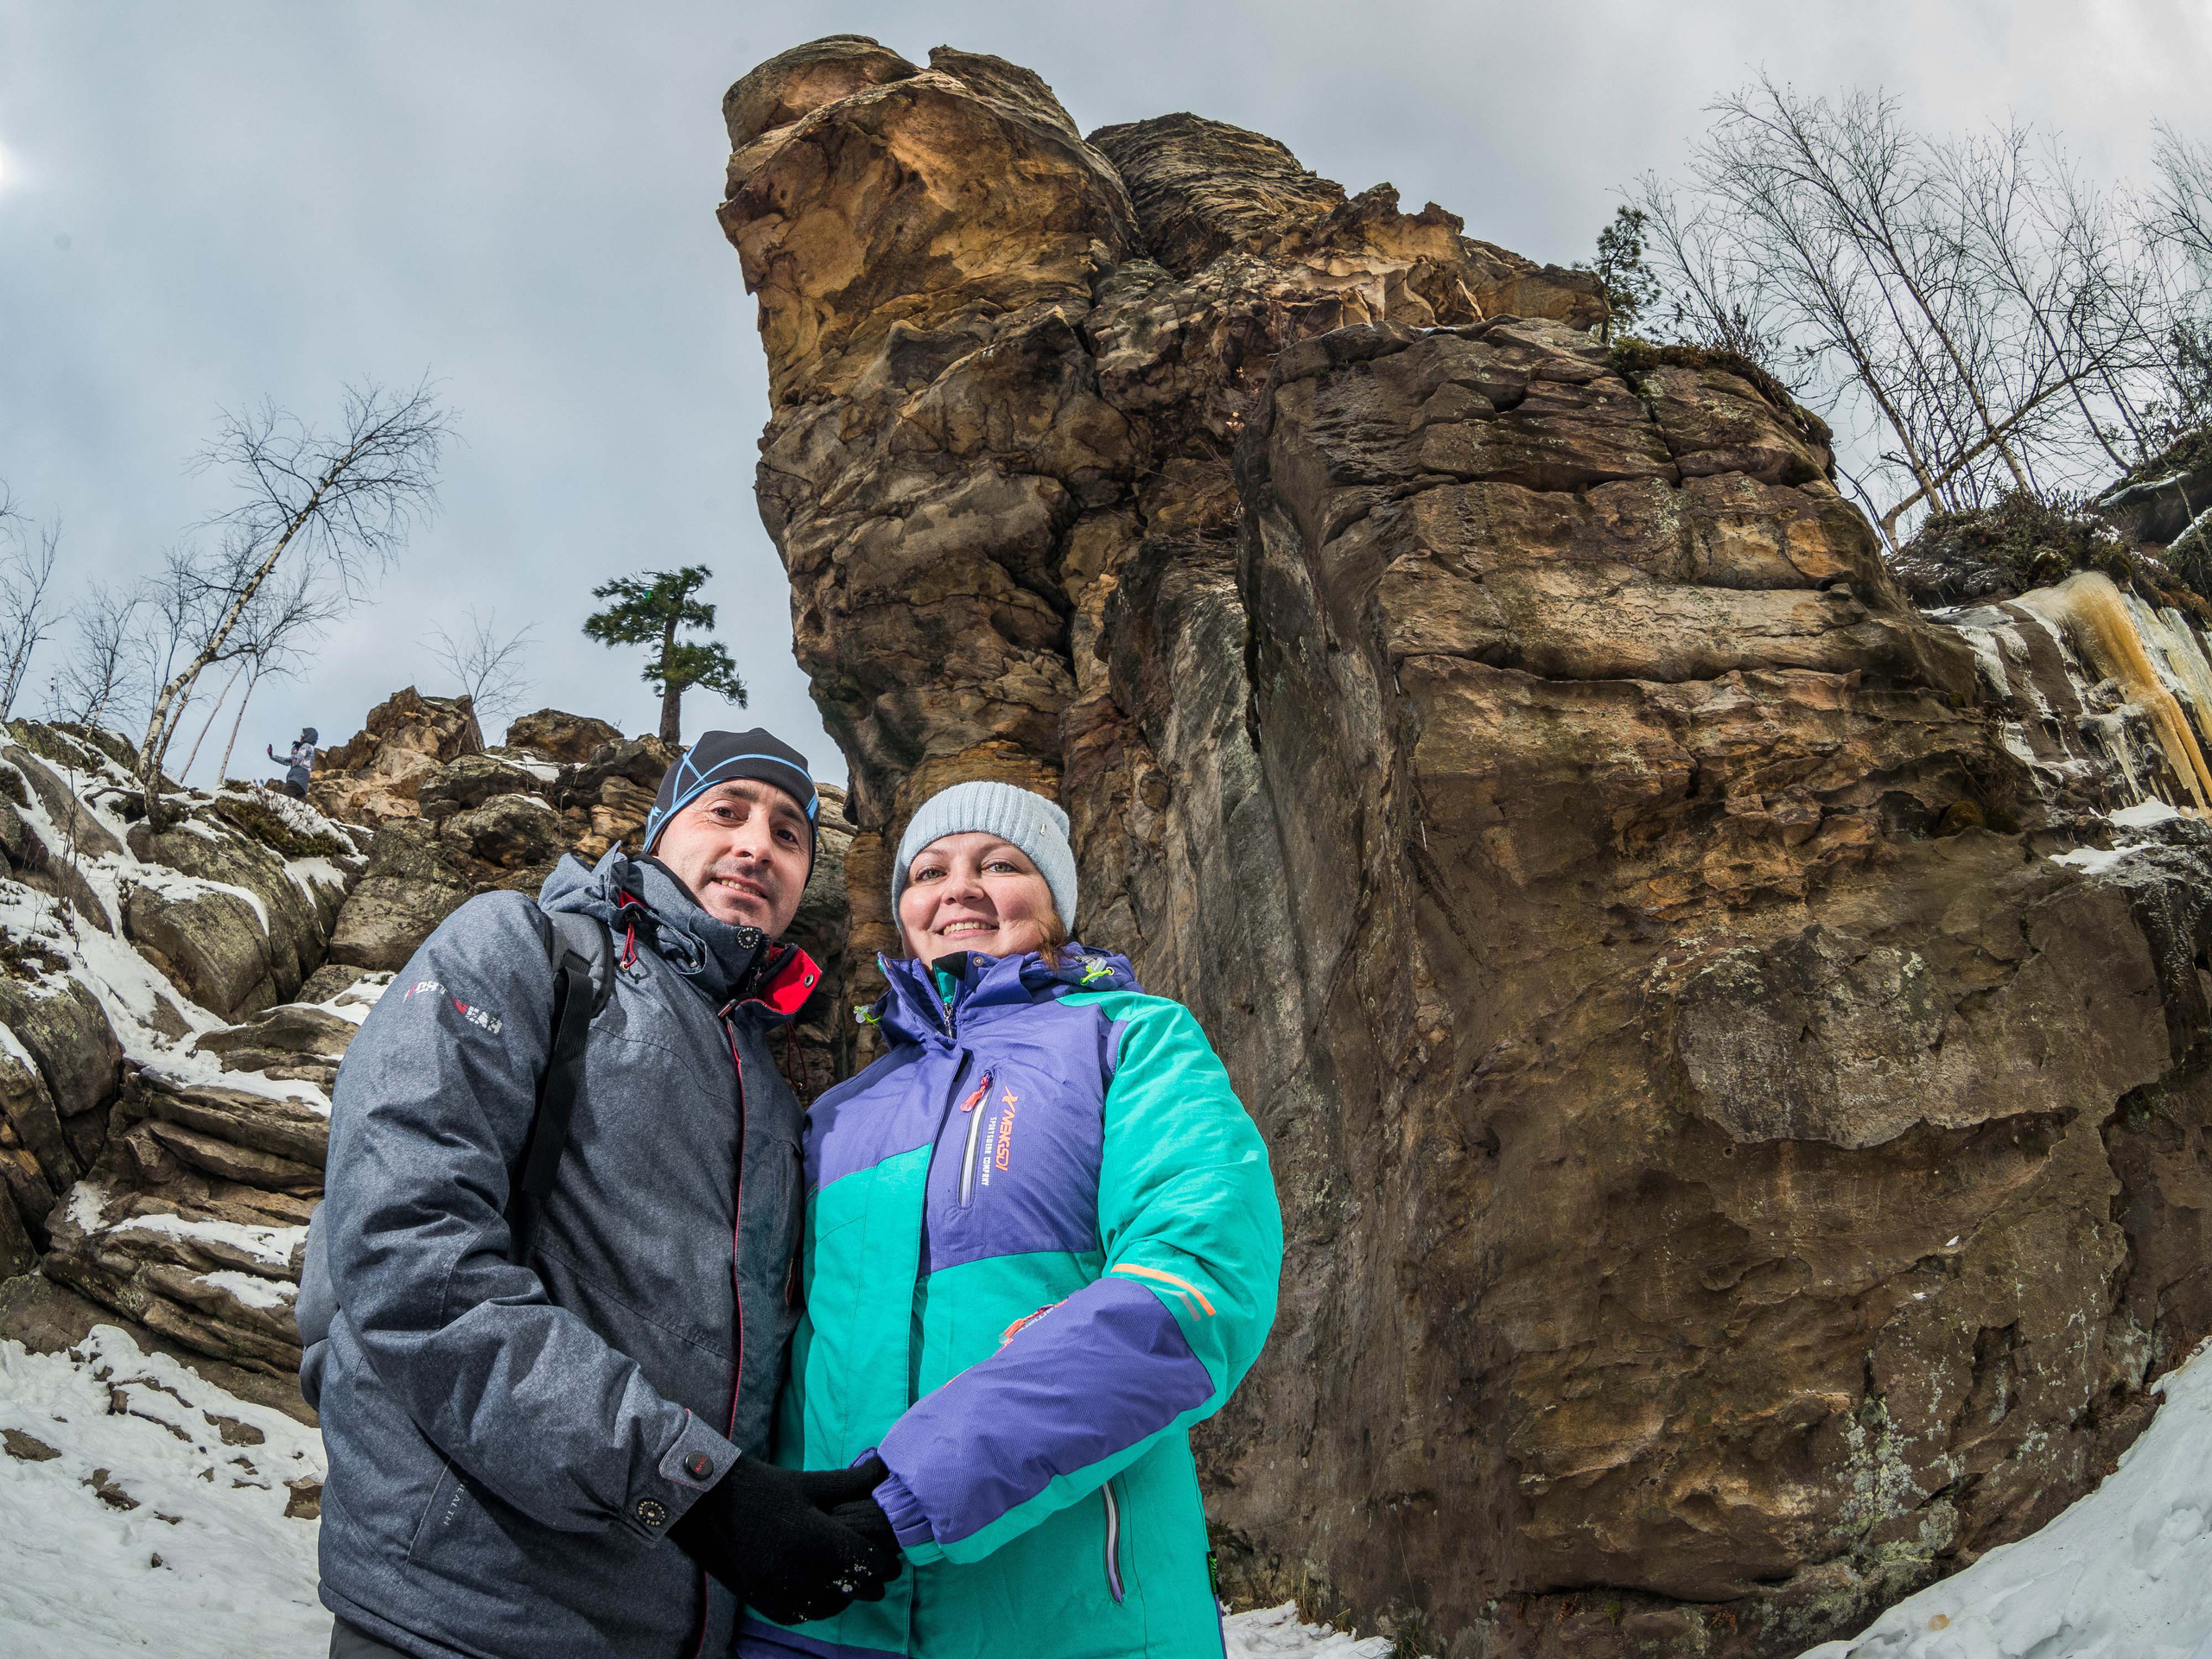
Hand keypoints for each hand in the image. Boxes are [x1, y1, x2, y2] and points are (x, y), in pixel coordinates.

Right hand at [668, 1455, 901, 1625]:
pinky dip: (817, 1609)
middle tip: (881, 1576)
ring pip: (826, 1606)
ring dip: (845, 1598)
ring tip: (855, 1586)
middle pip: (848, 1587)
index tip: (893, 1562)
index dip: (883, 1564)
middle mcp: (794, 1569)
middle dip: (869, 1582)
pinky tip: (825, 1597)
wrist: (709, 1505)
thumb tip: (885, 1466)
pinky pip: (799, 1615)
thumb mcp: (808, 1482)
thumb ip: (851, 1481)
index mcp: (811, 1536)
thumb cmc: (763, 1488)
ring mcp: (774, 1588)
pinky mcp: (760, 1600)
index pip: (862, 1561)